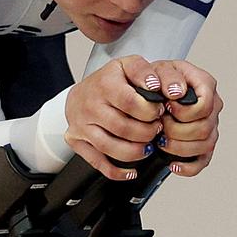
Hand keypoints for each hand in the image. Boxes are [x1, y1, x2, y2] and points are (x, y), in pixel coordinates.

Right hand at [62, 55, 165, 181]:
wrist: (81, 93)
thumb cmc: (109, 82)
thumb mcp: (128, 65)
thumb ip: (146, 71)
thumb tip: (158, 87)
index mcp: (104, 85)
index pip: (131, 103)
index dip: (150, 111)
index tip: (159, 112)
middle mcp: (89, 106)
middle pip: (123, 128)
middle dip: (147, 132)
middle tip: (156, 129)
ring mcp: (81, 127)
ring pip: (111, 148)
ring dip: (136, 151)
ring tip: (147, 146)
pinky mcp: (77, 142)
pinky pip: (97, 162)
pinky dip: (117, 171)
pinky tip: (132, 171)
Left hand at [148, 59, 222, 176]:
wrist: (148, 91)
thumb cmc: (155, 80)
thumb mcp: (157, 70)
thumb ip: (167, 77)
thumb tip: (176, 91)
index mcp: (204, 84)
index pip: (204, 105)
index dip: (183, 111)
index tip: (166, 108)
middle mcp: (212, 105)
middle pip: (204, 128)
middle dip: (177, 131)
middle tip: (159, 127)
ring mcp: (210, 126)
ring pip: (205, 145)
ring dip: (179, 148)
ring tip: (160, 142)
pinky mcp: (203, 144)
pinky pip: (203, 161)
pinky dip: (188, 166)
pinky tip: (172, 164)